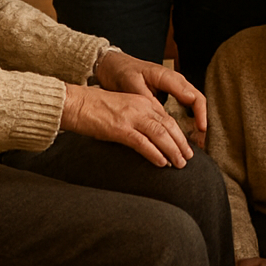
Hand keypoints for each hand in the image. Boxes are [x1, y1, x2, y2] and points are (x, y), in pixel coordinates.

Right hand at [61, 82, 192, 168]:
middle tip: (189, 158)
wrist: (76, 103)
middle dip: (181, 143)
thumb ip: (138, 119)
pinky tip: (162, 163)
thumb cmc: (95, 108)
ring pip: (160, 135)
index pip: (167, 118)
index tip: (185, 147)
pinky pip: (143, 143)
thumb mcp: (123, 108)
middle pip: (169, 126)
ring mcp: (131, 117)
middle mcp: (141, 106)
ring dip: (173, 151)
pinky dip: (155, 154)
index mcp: (143, 101)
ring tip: (179, 164)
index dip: (179, 134)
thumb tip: (150, 138)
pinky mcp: (120, 128)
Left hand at [94, 48, 207, 134]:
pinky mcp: (167, 94)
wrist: (112, 64)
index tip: (201, 129)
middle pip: (196, 100)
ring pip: (191, 104)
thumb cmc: (122, 72)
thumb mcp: (132, 85)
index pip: (192, 95)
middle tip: (201, 141)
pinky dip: (185, 119)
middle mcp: (174, 81)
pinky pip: (182, 106)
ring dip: (194, 122)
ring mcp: (172, 87)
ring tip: (196, 142)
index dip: (199, 113)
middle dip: (201, 121)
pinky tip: (183, 134)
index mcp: (167, 77)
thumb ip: (148, 100)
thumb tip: (163, 117)